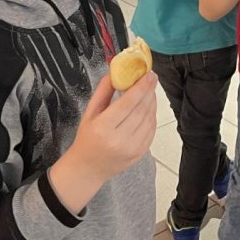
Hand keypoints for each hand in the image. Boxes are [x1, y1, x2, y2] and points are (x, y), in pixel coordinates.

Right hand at [50, 71, 157, 212]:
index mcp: (103, 128)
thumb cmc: (87, 138)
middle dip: (149, 91)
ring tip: (148, 91)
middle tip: (151, 77)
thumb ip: (103, 91)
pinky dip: (152, 115)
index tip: (149, 74)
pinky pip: (152, 129)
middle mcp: (120, 140)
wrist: (88, 168)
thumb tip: (116, 71)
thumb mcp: (89, 113)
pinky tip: (147, 108)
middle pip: (141, 109)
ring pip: (150, 119)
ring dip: (152, 102)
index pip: (128, 103)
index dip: (141, 87)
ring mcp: (132, 149)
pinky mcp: (141, 153)